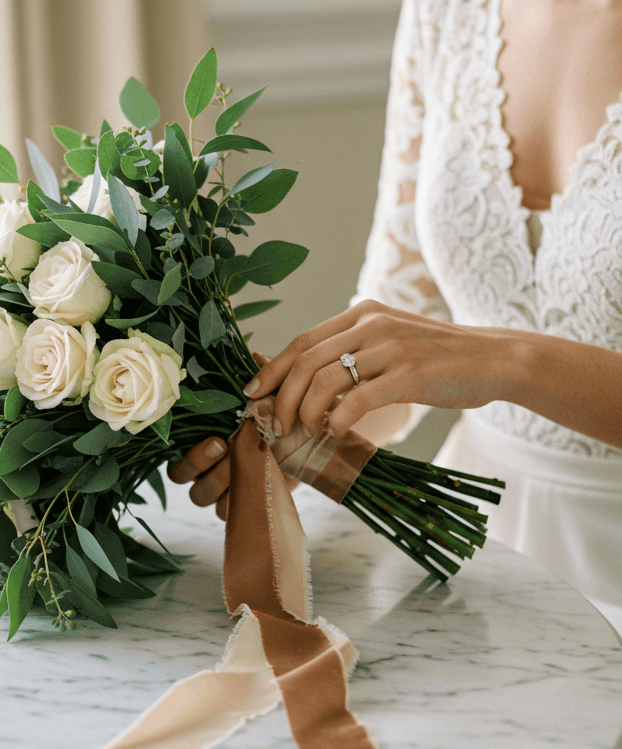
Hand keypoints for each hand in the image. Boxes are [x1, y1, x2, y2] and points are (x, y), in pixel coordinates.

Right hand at [167, 352, 266, 520]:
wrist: (309, 450)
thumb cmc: (280, 420)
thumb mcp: (273, 399)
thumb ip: (262, 381)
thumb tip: (255, 355)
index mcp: (200, 443)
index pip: (177, 456)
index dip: (191, 453)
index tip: (218, 438)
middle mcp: (204, 470)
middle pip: (183, 476)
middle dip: (202, 463)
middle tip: (226, 445)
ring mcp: (220, 492)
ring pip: (202, 496)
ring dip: (221, 482)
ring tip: (246, 465)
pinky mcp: (240, 507)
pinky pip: (227, 513)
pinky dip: (241, 502)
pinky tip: (259, 488)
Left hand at [243, 300, 505, 436]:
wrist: (495, 359)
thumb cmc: (439, 360)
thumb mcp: (391, 343)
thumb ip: (355, 353)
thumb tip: (311, 384)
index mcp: (362, 314)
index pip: (301, 341)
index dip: (272, 370)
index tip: (254, 394)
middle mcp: (371, 324)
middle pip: (305, 362)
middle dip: (282, 398)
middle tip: (278, 425)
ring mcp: (390, 347)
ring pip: (325, 381)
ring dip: (306, 413)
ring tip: (307, 433)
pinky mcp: (409, 374)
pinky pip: (357, 400)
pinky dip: (337, 421)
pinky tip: (335, 434)